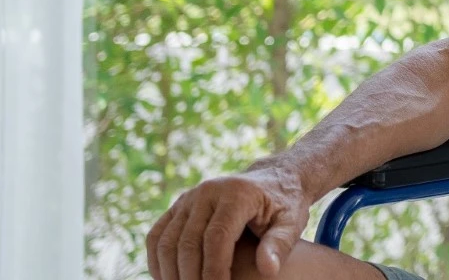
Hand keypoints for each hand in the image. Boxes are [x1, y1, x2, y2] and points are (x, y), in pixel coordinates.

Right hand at [146, 167, 308, 279]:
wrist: (274, 179)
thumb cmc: (285, 205)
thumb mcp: (291, 222)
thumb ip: (279, 245)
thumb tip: (268, 270)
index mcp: (237, 194)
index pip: (217, 238)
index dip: (214, 270)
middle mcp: (207, 191)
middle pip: (188, 242)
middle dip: (191, 277)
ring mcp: (189, 197)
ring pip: (166, 241)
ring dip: (170, 273)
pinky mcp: (178, 205)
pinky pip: (157, 235)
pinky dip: (157, 261)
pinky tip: (168, 279)